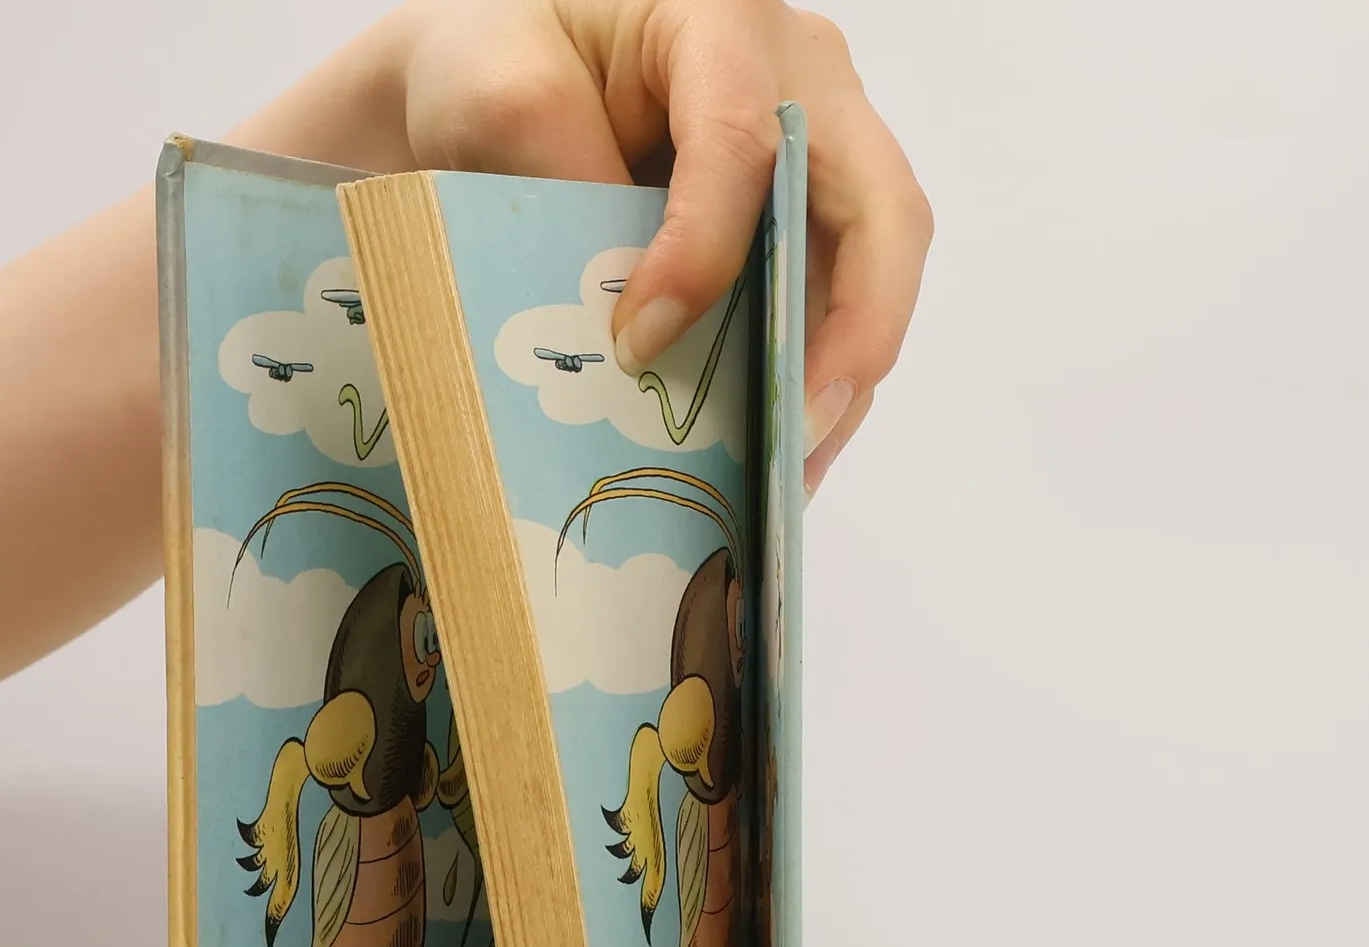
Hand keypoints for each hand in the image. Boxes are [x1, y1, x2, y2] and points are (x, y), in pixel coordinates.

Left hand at [231, 0, 932, 495]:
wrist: (492, 89)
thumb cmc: (495, 63)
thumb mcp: (492, 83)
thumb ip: (552, 160)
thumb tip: (629, 293)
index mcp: (725, 25)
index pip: (745, 143)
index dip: (704, 253)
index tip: (635, 343)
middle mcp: (801, 88)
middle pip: (877, 212)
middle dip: (852, 331)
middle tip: (797, 431)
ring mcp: (816, 164)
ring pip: (870, 279)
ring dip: (836, 386)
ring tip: (784, 478)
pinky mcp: (802, 235)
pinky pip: (831, 319)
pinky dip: (807, 392)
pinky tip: (771, 464)